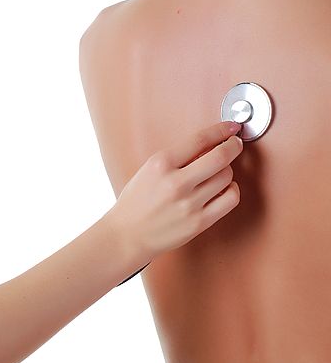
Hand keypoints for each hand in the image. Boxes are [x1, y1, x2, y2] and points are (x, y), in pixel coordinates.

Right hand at [105, 121, 243, 263]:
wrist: (127, 235)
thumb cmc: (136, 203)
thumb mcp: (148, 170)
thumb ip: (177, 158)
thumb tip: (211, 145)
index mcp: (160, 165)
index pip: (200, 139)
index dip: (221, 130)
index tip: (230, 127)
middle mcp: (175, 183)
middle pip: (220, 156)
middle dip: (233, 146)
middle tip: (235, 144)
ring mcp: (189, 203)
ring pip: (227, 176)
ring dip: (227, 171)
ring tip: (218, 172)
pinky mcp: (199, 222)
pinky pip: (230, 199)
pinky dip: (232, 190)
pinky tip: (223, 189)